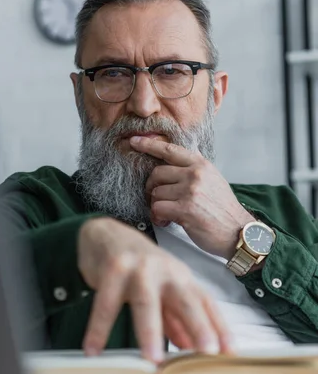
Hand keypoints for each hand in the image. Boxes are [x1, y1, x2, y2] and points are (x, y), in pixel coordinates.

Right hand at [78, 217, 231, 361]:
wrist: (105, 233)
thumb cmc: (137, 265)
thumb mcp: (160, 289)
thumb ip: (174, 318)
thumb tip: (190, 347)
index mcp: (181, 278)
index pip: (205, 304)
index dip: (219, 328)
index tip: (230, 354)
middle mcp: (165, 271)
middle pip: (185, 300)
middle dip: (198, 326)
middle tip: (207, 353)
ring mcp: (139, 267)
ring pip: (146, 302)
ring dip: (149, 331)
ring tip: (151, 359)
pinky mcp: (113, 267)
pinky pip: (105, 302)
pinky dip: (99, 327)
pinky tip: (93, 349)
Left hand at [130, 136, 253, 259]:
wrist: (238, 232)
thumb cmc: (222, 209)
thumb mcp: (212, 179)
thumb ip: (193, 169)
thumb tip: (170, 162)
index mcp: (201, 164)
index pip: (169, 149)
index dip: (149, 144)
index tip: (134, 141)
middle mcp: (195, 174)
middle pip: (156, 173)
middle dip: (153, 187)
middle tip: (160, 198)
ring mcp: (190, 190)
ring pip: (155, 193)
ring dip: (157, 205)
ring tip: (169, 213)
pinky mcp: (185, 209)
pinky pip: (157, 208)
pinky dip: (159, 216)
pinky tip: (168, 220)